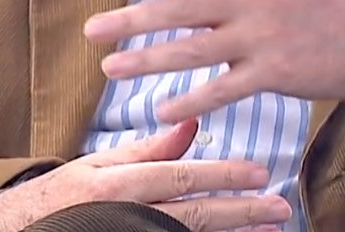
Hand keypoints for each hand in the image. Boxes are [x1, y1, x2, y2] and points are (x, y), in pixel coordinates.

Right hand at [0, 119, 291, 231]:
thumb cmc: (65, 197)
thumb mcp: (101, 164)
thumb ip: (150, 148)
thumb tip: (191, 123)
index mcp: (118, 184)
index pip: (179, 177)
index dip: (222, 175)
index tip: (260, 172)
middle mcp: (125, 216)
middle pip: (193, 215)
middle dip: (240, 211)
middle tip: (279, 206)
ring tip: (269, 230)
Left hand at [83, 0, 344, 123]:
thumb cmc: (307, 5)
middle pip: (181, 7)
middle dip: (132, 19)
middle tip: (92, 30)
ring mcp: (264, 35)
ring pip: (194, 49)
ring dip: (149, 60)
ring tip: (111, 68)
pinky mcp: (275, 72)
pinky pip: (223, 89)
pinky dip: (191, 100)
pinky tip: (161, 108)